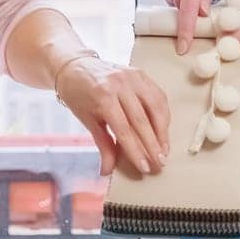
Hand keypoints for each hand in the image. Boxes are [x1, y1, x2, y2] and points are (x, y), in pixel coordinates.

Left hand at [56, 55, 170, 177]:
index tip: (145, 168)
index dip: (136, 151)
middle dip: (153, 145)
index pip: (124, 130)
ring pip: (155, 107)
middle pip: (142, 120)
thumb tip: (108, 171)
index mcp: (103, 97)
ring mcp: (132, 76)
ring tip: (165, 149)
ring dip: (163, 130)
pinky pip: (158, 95)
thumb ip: (103, 145)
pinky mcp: (140, 73)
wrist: (74, 67)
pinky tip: (164, 129)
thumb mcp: (87, 121)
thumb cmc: (78, 96)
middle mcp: (120, 84)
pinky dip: (163, 114)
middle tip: (160, 163)